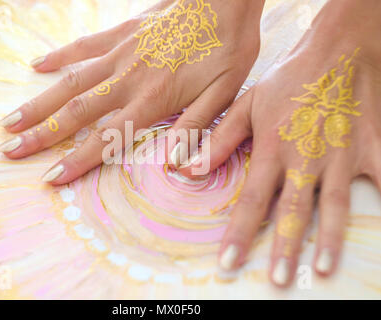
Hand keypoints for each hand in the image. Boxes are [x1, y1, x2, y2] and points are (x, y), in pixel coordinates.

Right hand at [0, 0, 263, 183]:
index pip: (106, 138)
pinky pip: (83, 45)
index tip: (50, 178)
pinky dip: (58, 56)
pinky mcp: (121, 32)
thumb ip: (194, 130)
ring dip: (38, 102)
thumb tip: (175, 167)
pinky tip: (37, 65)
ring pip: (70, 81)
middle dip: (42, 135)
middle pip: (76, 111)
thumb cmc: (228, 49)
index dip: (77, 160)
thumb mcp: (223, 95)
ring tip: (11, 120)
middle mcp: (127, 78)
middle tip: (10, 151)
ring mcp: (120, 53)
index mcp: (152, 100)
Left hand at [178, 0, 380, 286]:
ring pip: (334, 205)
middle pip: (293, 210)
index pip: (252, 200)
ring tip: (322, 269)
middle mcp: (305, 157)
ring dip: (329, 239)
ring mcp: (341, 154)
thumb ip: (219, 140)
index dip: (239, 234)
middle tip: (279, 280)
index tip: (229, 264)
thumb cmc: (288, 80)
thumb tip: (186, 169)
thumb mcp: (247, 105)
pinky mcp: (371, 147)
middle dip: (285, 247)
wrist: (336, 51)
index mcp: (272, 148)